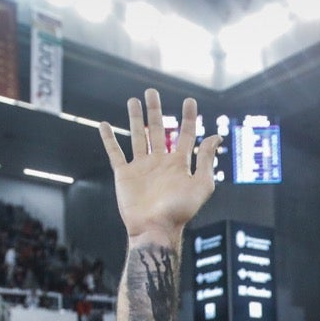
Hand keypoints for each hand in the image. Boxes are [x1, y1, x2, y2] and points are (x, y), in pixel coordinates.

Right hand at [99, 89, 220, 239]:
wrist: (155, 228)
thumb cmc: (180, 211)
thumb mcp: (202, 184)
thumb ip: (206, 160)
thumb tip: (215, 136)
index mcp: (179, 163)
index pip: (185, 134)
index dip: (188, 117)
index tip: (189, 101)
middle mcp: (160, 162)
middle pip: (158, 129)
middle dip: (156, 110)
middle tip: (152, 92)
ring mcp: (142, 167)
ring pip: (138, 136)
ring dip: (135, 118)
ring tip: (133, 100)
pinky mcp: (125, 174)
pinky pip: (115, 153)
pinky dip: (109, 139)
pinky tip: (104, 125)